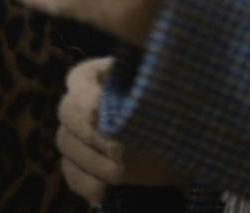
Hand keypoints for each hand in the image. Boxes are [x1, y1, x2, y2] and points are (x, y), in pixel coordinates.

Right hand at [56, 57, 185, 203]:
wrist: (182, 146)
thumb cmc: (176, 110)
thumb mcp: (167, 91)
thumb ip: (150, 78)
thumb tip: (140, 58)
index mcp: (100, 76)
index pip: (79, 79)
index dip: (85, 95)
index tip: (99, 111)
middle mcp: (81, 101)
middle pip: (67, 112)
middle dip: (91, 133)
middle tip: (117, 150)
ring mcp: (76, 133)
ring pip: (66, 143)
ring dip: (91, 161)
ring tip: (119, 174)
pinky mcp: (79, 164)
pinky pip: (71, 173)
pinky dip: (84, 183)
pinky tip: (101, 192)